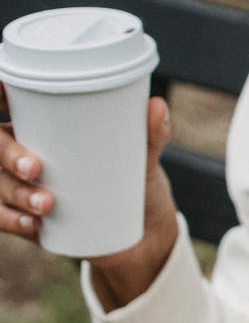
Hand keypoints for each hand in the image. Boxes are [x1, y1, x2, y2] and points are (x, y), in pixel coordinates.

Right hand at [1, 85, 180, 310]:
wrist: (144, 233)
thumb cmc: (136, 182)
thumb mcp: (144, 159)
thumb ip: (150, 134)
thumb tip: (158, 106)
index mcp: (43, 125)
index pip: (8, 102)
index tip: (2, 90)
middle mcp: (23, 151)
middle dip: (7, 154)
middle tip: (35, 169)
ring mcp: (22, 185)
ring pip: (0, 183)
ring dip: (16, 193)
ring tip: (47, 204)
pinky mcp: (27, 216)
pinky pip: (4, 218)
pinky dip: (12, 221)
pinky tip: (32, 224)